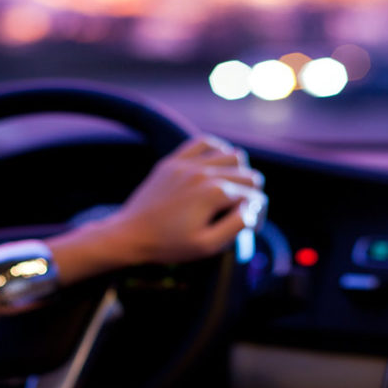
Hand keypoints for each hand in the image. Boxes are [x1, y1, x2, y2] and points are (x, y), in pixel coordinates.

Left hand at [102, 135, 266, 265]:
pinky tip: (216, 167)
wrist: (131, 234)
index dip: (256, 215)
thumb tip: (251, 208)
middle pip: (248, 175)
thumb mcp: (207, 246)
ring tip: (231, 192)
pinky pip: (204, 142)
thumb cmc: (169, 244)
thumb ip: (236, 225)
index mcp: (214, 193)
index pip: (254, 197)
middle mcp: (203, 172)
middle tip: (240, 214)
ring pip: (232, 155)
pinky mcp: (173, 161)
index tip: (247, 228)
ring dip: (238, 172)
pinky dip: (217, 150)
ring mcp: (187, 164)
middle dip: (251, 195)